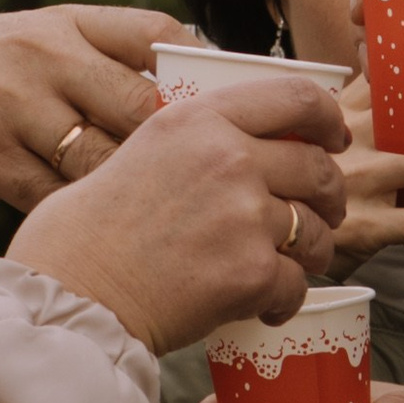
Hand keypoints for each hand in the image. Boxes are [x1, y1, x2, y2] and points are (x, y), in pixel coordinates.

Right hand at [0, 6, 179, 234]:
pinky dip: (80, 218)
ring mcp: (16, 108)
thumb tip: (191, 96)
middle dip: (171, 149)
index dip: (199, 69)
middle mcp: (44, 58)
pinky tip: (94, 228)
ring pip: (100, 160)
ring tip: (148, 213)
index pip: (154, 32)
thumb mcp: (39, 40)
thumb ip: (104, 57)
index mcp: (66, 24)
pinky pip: (56, 198)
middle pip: (138, 105)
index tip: (224, 105)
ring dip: (128, 192)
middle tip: (194, 179)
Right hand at [8, 77, 345, 350]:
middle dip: (328, 196)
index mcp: (198, 119)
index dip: (327, 118)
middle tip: (319, 214)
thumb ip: (195, 142)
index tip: (332, 138)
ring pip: (317, 230)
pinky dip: (284, 299)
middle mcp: (228, 157)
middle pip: (318, 168)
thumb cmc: (88, 233)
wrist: (70, 293)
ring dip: (311, 251)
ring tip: (286, 267)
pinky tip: (260, 305)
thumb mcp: (139, 151)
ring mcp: (245, 214)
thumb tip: (247, 148)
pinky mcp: (252, 271)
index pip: (295, 96)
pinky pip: (298, 284)